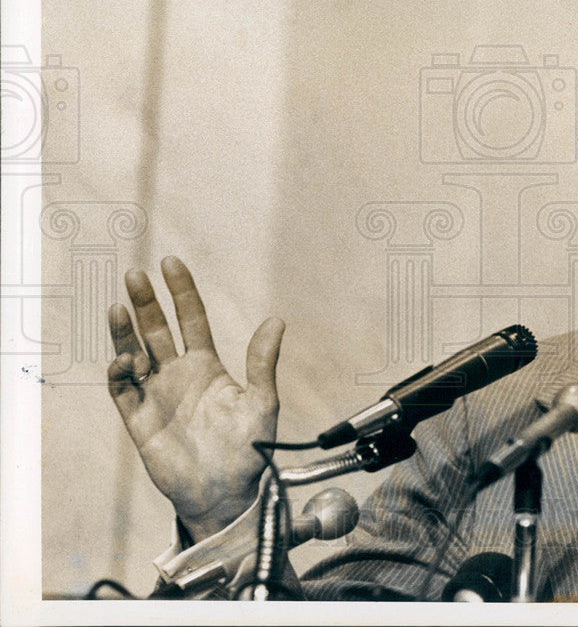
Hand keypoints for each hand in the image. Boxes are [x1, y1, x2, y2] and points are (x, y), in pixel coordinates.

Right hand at [107, 256, 284, 543]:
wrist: (229, 495)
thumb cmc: (250, 451)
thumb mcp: (262, 402)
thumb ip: (263, 362)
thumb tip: (277, 320)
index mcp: (207, 366)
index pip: (191, 319)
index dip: (181, 291)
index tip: (170, 264)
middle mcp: (179, 375)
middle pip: (157, 330)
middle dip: (146, 303)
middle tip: (136, 274)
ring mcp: (157, 396)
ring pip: (134, 354)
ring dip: (124, 332)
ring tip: (119, 307)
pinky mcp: (140, 421)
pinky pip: (123, 392)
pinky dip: (119, 374)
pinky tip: (124, 360)